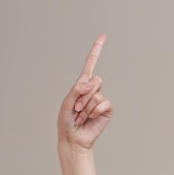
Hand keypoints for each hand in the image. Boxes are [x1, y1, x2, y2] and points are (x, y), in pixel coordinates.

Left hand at [58, 35, 113, 150]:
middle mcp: (92, 91)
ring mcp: (100, 100)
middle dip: (83, 96)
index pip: (90, 65)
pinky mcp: (107, 110)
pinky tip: (89, 119)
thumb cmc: (66, 121)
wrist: (72, 138)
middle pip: (95, 81)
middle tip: (76, 109)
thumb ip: (78, 89)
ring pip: (97, 94)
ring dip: (85, 107)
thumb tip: (94, 81)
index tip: (103, 36)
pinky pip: (104, 103)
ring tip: (80, 117)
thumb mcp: (67, 102)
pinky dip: (94, 111)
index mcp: (81, 86)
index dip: (96, 50)